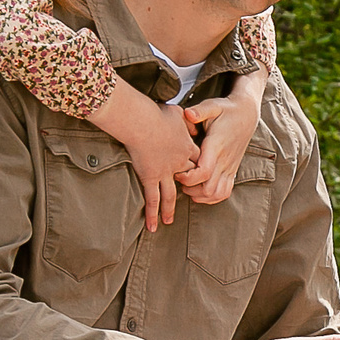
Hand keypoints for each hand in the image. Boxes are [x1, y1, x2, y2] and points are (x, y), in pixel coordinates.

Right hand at [96, 83, 201, 231]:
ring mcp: (165, 172)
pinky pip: (152, 199)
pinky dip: (152, 213)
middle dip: (188, 190)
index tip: (196, 173)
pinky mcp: (150, 177)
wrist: (141, 120)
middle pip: (188, 180)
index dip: (197, 168)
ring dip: (170, 209)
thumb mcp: (179, 113)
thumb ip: (188, 120)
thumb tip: (194, 123)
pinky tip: (153, 226)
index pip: (198, 161)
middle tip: (186, 200)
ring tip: (170, 222)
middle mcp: (179, 163)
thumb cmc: (156, 113)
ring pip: (171, 195)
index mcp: (187, 147)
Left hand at [177, 74, 265, 204]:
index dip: (188, 178)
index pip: (204, 172)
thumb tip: (187, 113)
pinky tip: (201, 190)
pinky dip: (212, 197)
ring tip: (188, 186)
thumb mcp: (213, 106)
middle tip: (179, 178)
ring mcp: (230, 168)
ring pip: (216, 194)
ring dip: (200, 195)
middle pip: (208, 188)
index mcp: (217, 147)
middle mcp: (224, 161)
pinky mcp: (232, 171)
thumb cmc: (227, 110)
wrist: (247, 114)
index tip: (177, 172)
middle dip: (190, 188)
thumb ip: (200, 111)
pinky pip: (224, 193)